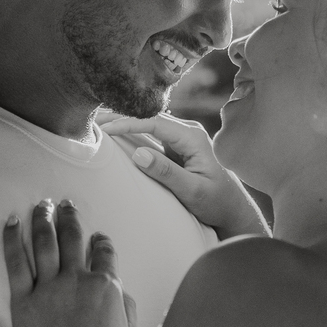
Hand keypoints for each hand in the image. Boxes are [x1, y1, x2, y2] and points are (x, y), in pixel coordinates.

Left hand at [3, 200, 137, 326]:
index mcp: (108, 287)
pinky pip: (15, 262)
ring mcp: (49, 289)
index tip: (97, 237)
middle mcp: (79, 280)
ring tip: (41, 204)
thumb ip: (125, 306)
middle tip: (65, 204)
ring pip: (44, 241)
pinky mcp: (22, 301)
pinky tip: (10, 221)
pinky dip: (11, 238)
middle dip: (70, 217)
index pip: (105, 251)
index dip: (101, 241)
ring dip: (42, 218)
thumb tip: (118, 290)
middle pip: (73, 237)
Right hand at [103, 114, 268, 240]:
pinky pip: (151, 134)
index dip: (128, 123)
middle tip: (94, 117)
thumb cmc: (217, 202)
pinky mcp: (176, 147)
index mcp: (193, 138)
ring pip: (148, 124)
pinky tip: (115, 131)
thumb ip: (167, 173)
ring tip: (98, 120)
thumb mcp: (193, 191)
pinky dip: (132, 132)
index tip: (106, 128)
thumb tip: (138, 154)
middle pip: (149, 118)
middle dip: (121, 116)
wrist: (233, 209)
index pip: (155, 123)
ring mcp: (182, 138)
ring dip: (125, 122)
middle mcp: (188, 132)